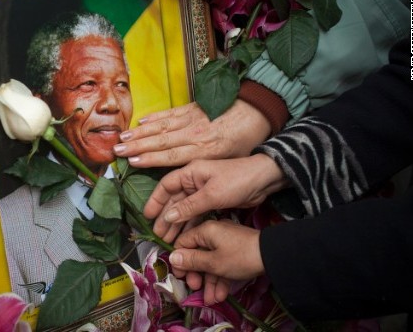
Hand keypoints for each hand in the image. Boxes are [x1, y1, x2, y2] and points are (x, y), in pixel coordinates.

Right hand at [113, 100, 270, 167]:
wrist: (258, 110)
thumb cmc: (246, 140)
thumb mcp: (229, 160)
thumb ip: (206, 169)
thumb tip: (186, 182)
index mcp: (204, 149)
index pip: (172, 155)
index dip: (150, 159)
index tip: (132, 161)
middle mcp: (194, 134)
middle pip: (161, 141)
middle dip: (137, 146)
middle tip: (117, 150)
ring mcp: (192, 119)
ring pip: (161, 126)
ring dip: (140, 132)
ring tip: (122, 137)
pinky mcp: (193, 107)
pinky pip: (170, 113)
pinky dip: (154, 118)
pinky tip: (141, 122)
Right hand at [142, 154, 287, 241]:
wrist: (265, 180)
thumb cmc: (237, 180)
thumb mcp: (212, 194)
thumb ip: (189, 207)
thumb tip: (168, 217)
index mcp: (190, 172)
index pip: (166, 186)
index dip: (155, 201)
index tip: (148, 216)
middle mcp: (194, 181)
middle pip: (174, 200)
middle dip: (165, 218)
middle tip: (158, 235)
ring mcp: (203, 192)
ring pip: (184, 209)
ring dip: (176, 224)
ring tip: (168, 240)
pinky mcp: (212, 201)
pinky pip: (196, 214)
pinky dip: (190, 225)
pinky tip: (184, 236)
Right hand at [169, 219, 263, 304]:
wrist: (273, 256)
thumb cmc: (240, 257)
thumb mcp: (213, 262)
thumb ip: (191, 260)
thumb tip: (172, 257)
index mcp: (205, 231)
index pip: (183, 242)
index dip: (179, 260)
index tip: (180, 276)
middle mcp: (214, 234)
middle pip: (197, 254)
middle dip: (196, 274)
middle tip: (195, 288)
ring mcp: (226, 243)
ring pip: (211, 263)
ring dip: (210, 282)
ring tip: (210, 299)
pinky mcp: (236, 251)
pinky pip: (223, 264)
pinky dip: (221, 278)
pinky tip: (221, 295)